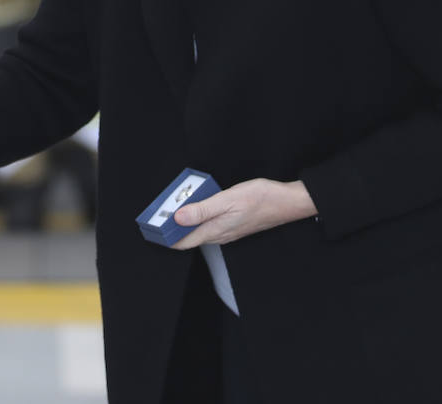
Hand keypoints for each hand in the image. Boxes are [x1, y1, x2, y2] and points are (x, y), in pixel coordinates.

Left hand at [171, 178, 316, 249]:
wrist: (288, 202)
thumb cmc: (261, 198)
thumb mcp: (228, 199)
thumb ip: (202, 210)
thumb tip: (178, 218)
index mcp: (215, 230)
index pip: (183, 242)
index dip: (166, 237)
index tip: (153, 229)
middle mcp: (219, 235)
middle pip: (189, 237)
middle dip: (173, 229)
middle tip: (159, 214)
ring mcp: (227, 231)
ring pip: (199, 231)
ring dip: (185, 222)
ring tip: (173, 208)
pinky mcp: (233, 225)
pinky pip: (209, 225)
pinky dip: (198, 218)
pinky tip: (197, 205)